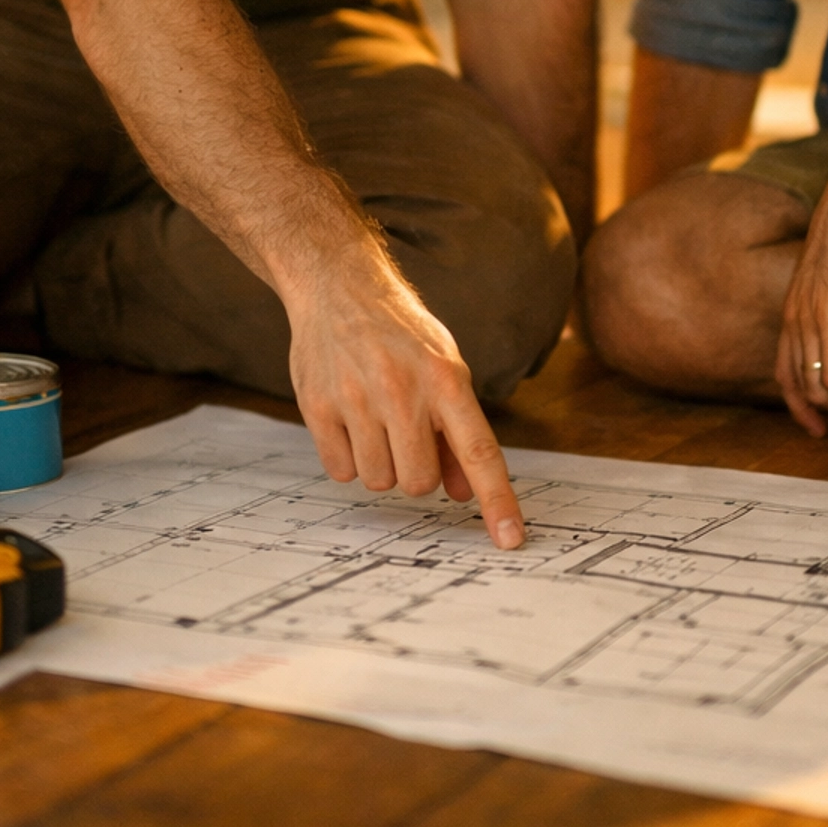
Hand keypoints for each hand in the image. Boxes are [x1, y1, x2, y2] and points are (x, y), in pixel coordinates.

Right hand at [286, 230, 524, 548]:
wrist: (338, 286)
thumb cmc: (401, 334)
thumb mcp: (444, 368)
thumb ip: (456, 430)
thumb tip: (463, 493)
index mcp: (446, 379)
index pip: (479, 452)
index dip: (497, 500)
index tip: (510, 540)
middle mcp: (403, 390)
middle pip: (420, 482)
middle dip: (418, 471)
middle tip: (409, 436)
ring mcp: (357, 399)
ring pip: (379, 481)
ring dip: (381, 464)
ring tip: (376, 421)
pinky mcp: (318, 406)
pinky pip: (340, 471)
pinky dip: (348, 458)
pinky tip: (349, 420)